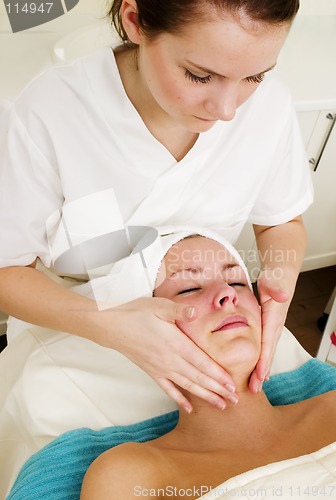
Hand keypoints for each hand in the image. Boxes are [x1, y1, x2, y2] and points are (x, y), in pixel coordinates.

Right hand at [104, 297, 237, 412]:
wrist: (111, 325)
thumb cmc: (136, 312)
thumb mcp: (159, 306)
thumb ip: (179, 310)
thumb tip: (196, 311)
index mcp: (175, 343)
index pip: (201, 363)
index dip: (218, 375)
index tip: (232, 385)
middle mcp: (170, 359)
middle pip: (198, 378)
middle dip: (218, 390)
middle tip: (234, 401)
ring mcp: (160, 368)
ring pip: (187, 386)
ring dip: (205, 396)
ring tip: (221, 406)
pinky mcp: (152, 371)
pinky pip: (168, 389)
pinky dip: (180, 399)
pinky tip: (190, 408)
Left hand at [249, 269, 289, 392]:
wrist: (280, 275)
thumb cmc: (274, 277)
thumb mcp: (273, 280)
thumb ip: (277, 287)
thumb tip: (282, 295)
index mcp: (274, 318)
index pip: (268, 342)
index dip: (263, 360)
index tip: (259, 376)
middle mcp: (275, 326)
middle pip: (268, 352)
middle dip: (262, 372)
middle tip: (254, 390)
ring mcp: (273, 327)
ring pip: (267, 352)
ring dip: (262, 369)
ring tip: (256, 386)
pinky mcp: (268, 327)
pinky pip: (265, 346)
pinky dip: (263, 359)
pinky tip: (259, 370)